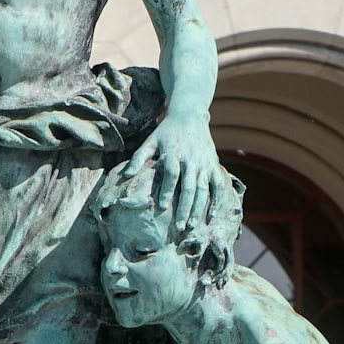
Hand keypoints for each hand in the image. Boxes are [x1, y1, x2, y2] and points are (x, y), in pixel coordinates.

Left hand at [127, 115, 222, 240]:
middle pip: (189, 186)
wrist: (190, 116)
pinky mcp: (213, 165)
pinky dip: (216, 200)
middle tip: (179, 227)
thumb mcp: (150, 141)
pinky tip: (211, 215)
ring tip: (192, 226)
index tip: (163, 207)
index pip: (172, 174)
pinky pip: (217, 185)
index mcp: (174, 153)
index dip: (168, 190)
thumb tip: (126, 175)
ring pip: (203, 189)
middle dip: (185, 208)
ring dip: (199, 208)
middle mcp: (191, 159)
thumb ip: (138, 158)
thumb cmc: (166, 132)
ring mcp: (204, 163)